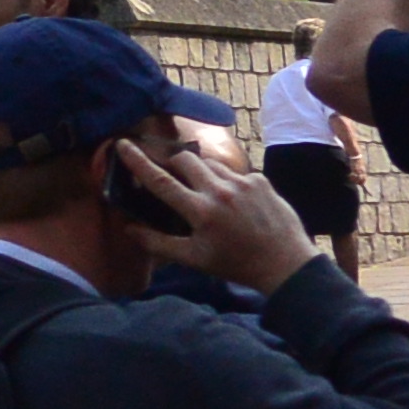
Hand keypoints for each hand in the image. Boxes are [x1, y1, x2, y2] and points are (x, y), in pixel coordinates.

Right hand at [113, 135, 317, 292]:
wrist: (286, 264)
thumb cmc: (236, 264)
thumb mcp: (195, 259)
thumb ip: (159, 244)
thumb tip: (129, 229)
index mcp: (201, 212)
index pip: (161, 180)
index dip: (138, 161)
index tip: (123, 144)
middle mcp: (220, 191)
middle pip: (184, 160)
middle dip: (171, 162)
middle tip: (170, 173)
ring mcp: (243, 183)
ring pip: (209, 163)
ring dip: (199, 171)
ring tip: (203, 189)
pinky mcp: (261, 180)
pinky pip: (234, 171)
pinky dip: (226, 180)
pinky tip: (232, 199)